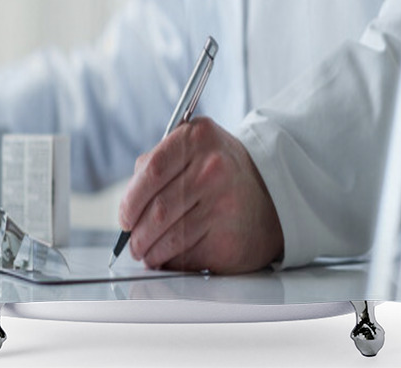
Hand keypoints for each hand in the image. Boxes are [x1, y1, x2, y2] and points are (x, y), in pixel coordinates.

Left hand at [118, 117, 283, 273]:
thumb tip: (127, 204)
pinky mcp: (228, 240)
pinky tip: (175, 256)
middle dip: (137, 234)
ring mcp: (223, 204)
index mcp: (199, 137)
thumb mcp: (197, 148)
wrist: (274, 196)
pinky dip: (171, 262)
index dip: (130, 200)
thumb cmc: (225, 173)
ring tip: (149, 252)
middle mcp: (213, 168)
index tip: (125, 217)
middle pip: (156, 210)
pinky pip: (184, 258)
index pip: (150, 171)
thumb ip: (159, 163)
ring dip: (150, 252)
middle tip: (134, 242)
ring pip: (167, 238)